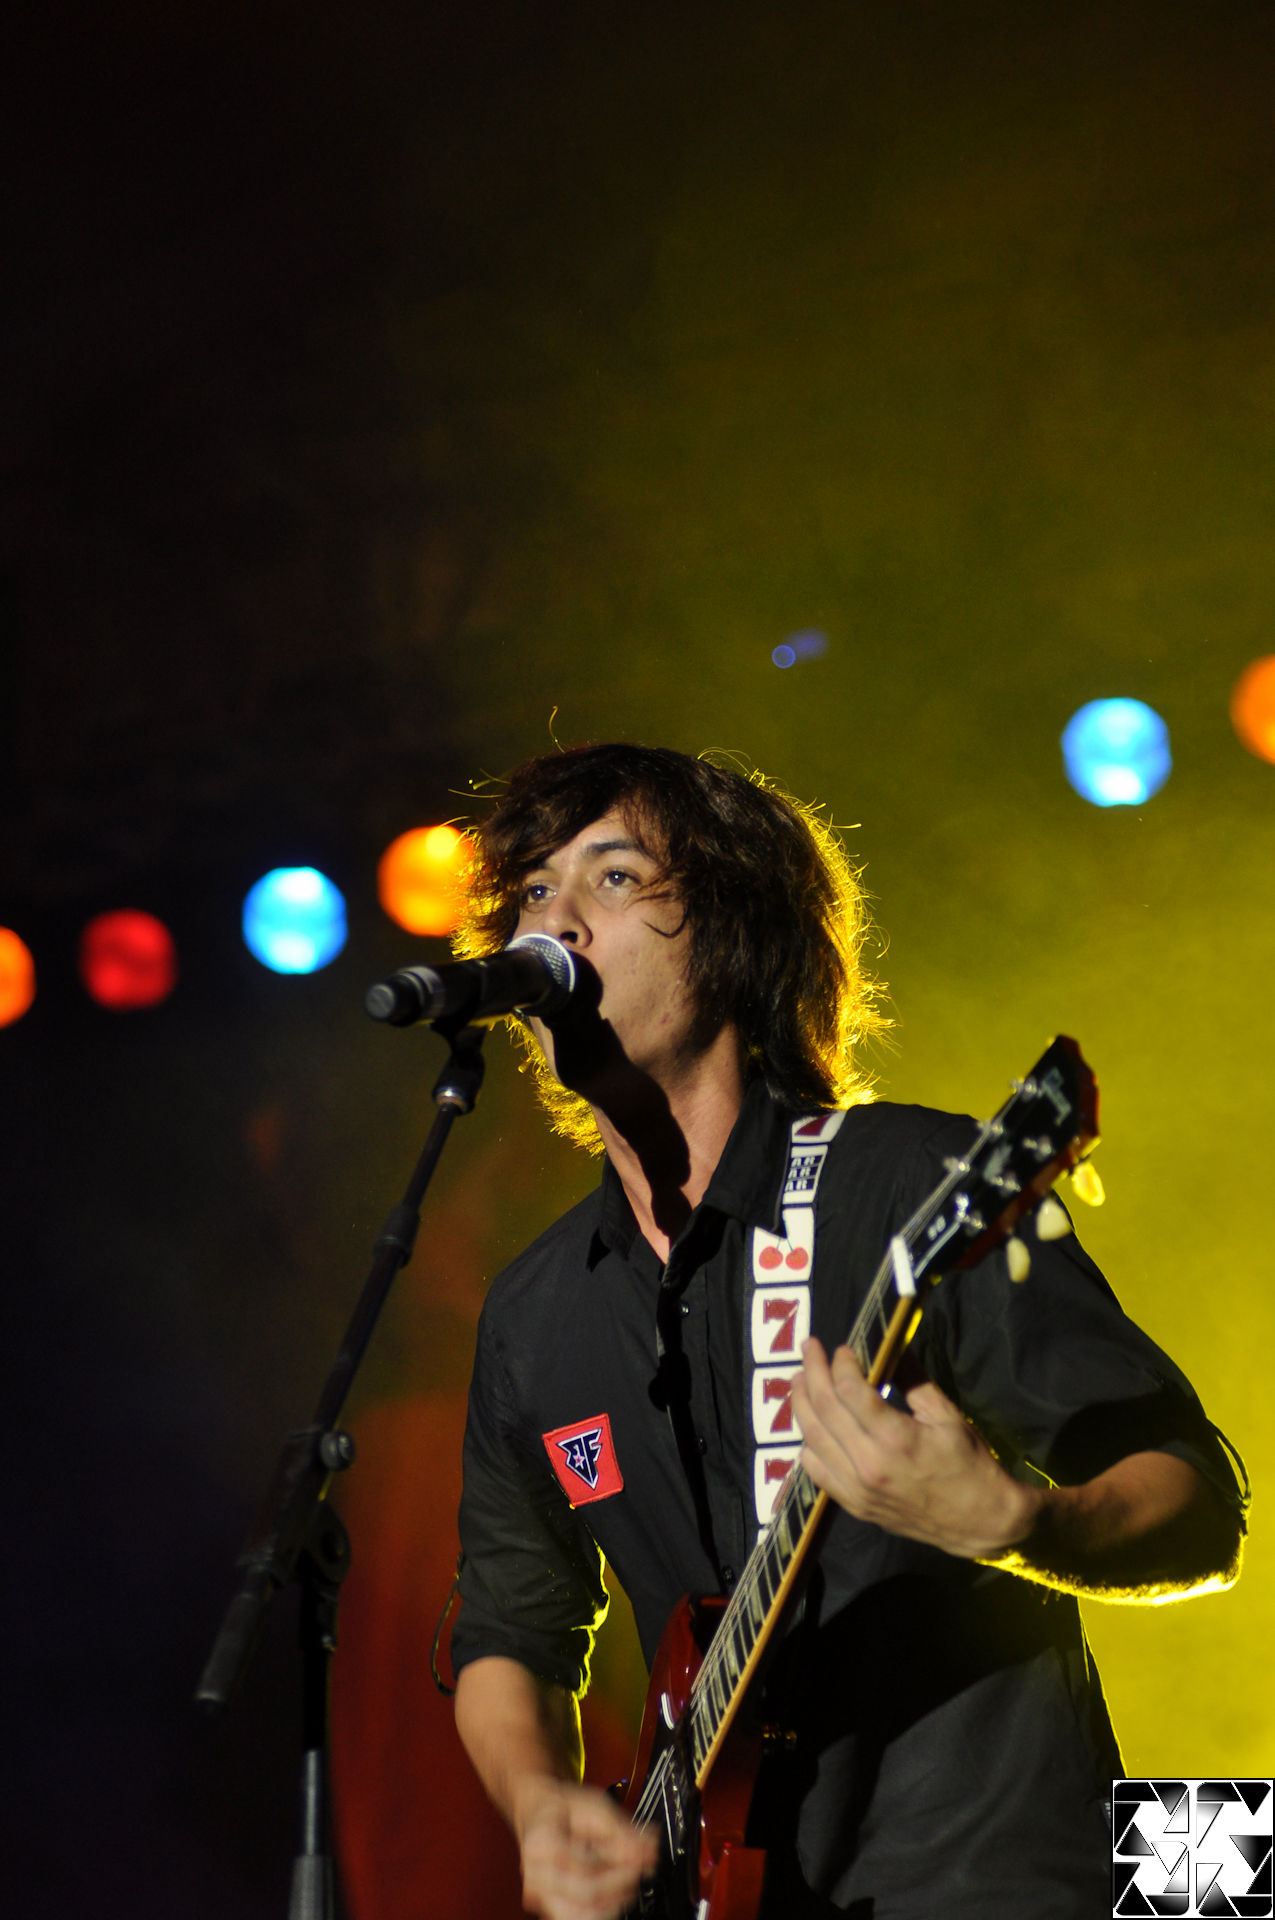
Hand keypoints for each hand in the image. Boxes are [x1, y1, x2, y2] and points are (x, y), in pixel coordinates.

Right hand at [515, 1778, 659, 1919]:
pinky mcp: (550, 1905)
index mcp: (541, 1843)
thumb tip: (648, 1848)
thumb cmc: (563, 1808)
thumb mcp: (593, 1805)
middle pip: (584, 1896)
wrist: (541, 1815)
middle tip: (640, 1868)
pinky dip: (603, 1909)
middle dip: (620, 1885)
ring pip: (580, 1915)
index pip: (584, 1868)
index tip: (642, 1856)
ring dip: (613, 1902)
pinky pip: (577, 1918)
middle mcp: (535, 1873)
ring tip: (629, 1880)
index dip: (619, 1868)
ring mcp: (540, 1893)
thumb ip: (620, 1829)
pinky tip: (616, 1892)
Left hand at [791, 1339, 1042, 1559]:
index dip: (841, 1364)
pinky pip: (816, 1471)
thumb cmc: (968, 1464)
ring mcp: (857, 1489)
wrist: (979, 1522)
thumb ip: (913, 1380)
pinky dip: (808, 1444)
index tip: (842, 1348)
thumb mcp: (947, 1415)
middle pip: (824, 1408)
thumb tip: (890, 1347)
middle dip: (812, 1372)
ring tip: (800, 1379)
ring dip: (801, 1404)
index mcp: (895, 1437)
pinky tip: (811, 1425)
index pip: (849, 1390)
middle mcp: (869, 1464)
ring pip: (812, 1438)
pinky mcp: (854, 1506)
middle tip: (809, 1348)